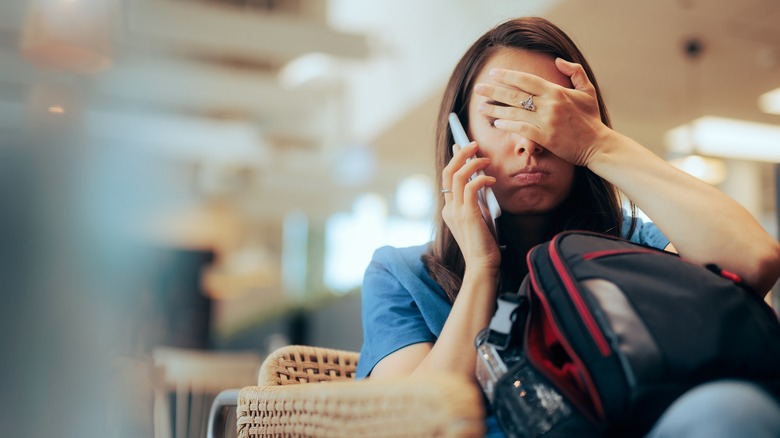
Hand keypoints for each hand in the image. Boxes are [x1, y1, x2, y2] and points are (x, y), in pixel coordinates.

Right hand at [441, 141, 500, 272]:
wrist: (482, 266)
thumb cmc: (484, 244)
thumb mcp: (478, 218)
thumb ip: (476, 201)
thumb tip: (482, 181)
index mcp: (449, 209)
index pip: (447, 178)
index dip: (454, 160)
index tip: (461, 147)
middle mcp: (449, 208)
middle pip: (448, 172)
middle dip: (460, 154)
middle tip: (474, 144)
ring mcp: (456, 211)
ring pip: (458, 176)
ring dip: (472, 163)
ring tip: (485, 159)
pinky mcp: (467, 215)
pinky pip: (471, 187)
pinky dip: (482, 179)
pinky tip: (492, 180)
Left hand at [474, 58, 609, 167]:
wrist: (598, 145)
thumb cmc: (591, 119)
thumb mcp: (587, 90)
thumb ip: (574, 72)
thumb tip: (558, 60)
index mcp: (556, 91)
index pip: (526, 80)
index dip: (507, 76)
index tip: (493, 73)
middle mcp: (549, 104)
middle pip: (515, 95)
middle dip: (493, 90)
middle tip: (478, 88)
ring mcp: (546, 121)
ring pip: (514, 112)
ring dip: (495, 109)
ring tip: (481, 107)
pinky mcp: (545, 137)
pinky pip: (521, 129)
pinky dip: (508, 125)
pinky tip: (497, 123)